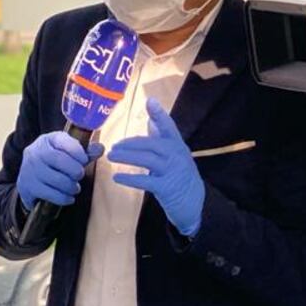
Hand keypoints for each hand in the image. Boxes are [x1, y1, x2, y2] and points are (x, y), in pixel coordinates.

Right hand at [18, 132, 102, 210]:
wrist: (32, 177)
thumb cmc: (56, 163)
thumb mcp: (70, 153)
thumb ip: (86, 152)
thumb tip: (100, 148)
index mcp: (48, 140)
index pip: (63, 141)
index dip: (78, 151)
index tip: (84, 160)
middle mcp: (35, 152)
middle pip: (59, 160)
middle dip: (75, 170)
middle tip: (79, 175)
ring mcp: (29, 169)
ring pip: (55, 179)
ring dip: (70, 186)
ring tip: (75, 187)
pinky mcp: (26, 186)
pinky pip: (49, 193)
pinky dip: (63, 197)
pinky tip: (69, 197)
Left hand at [108, 98, 204, 236]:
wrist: (194, 204)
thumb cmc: (181, 177)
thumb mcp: (175, 156)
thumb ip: (162, 139)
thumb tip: (151, 120)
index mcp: (178, 146)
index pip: (169, 127)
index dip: (160, 114)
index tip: (150, 101)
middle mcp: (178, 156)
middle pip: (153, 144)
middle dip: (131, 143)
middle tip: (114, 146)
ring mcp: (173, 172)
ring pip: (148, 159)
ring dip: (127, 156)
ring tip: (111, 156)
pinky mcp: (167, 188)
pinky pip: (146, 181)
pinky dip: (129, 178)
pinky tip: (116, 177)